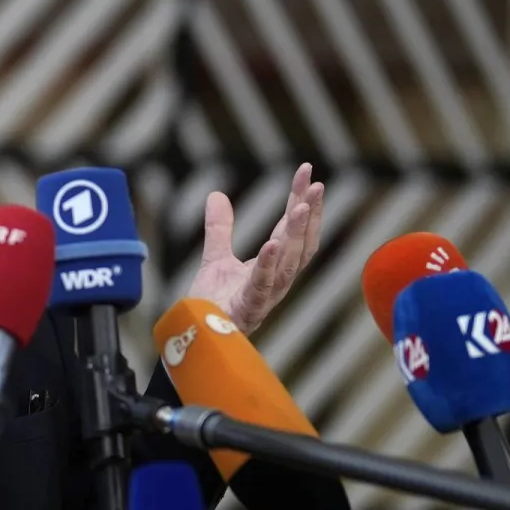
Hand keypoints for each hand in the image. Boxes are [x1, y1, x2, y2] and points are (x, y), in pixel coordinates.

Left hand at [185, 163, 324, 334]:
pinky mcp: (248, 310)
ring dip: (295, 235)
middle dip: (310, 214)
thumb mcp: (215, 259)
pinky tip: (272, 244)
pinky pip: (262, 287)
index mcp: (271, 267)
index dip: (300, 201)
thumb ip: (220, 229)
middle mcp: (275, 281)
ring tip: (300, 207)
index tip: (307, 172)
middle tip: (316, 184)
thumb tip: (217, 194)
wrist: (192, 337)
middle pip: (300, 244)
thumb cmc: (210, 306)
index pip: (290, 230)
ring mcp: (264, 296)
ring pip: (288, 264)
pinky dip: (268, 265)